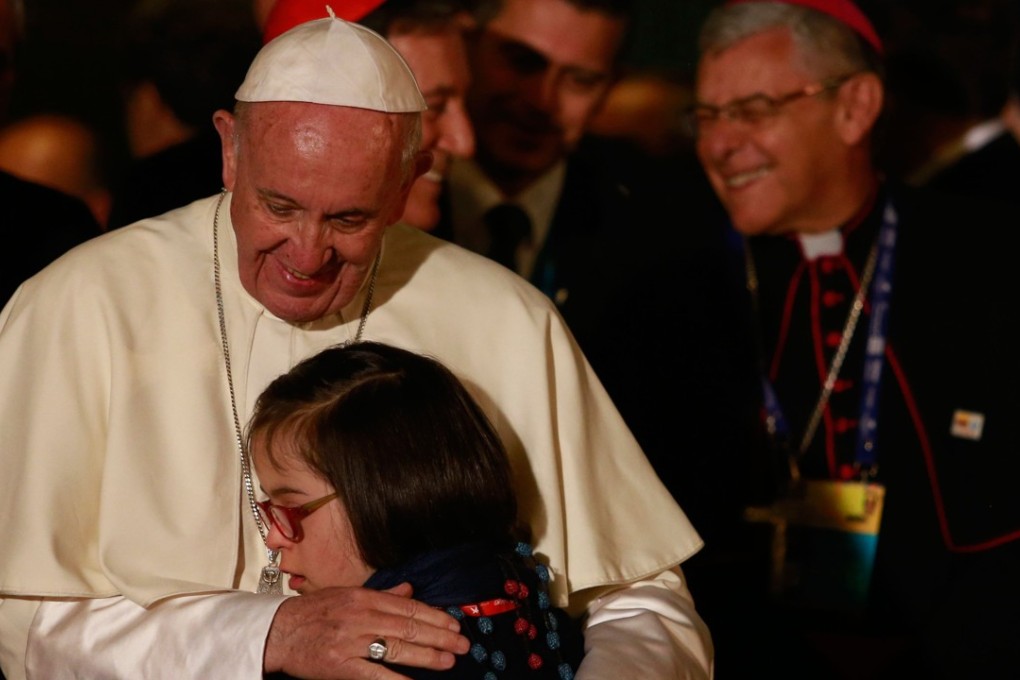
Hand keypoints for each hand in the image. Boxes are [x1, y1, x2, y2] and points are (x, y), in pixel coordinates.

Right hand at [264, 582, 468, 678]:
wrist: (277, 631)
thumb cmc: (312, 612)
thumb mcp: (347, 594)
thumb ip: (381, 594)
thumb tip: (410, 589)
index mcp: (364, 597)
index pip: (409, 606)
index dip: (435, 616)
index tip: (454, 624)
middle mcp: (360, 616)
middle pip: (409, 626)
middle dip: (440, 636)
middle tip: (462, 645)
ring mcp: (351, 641)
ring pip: (397, 648)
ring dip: (427, 655)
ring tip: (448, 660)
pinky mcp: (340, 665)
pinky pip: (374, 674)